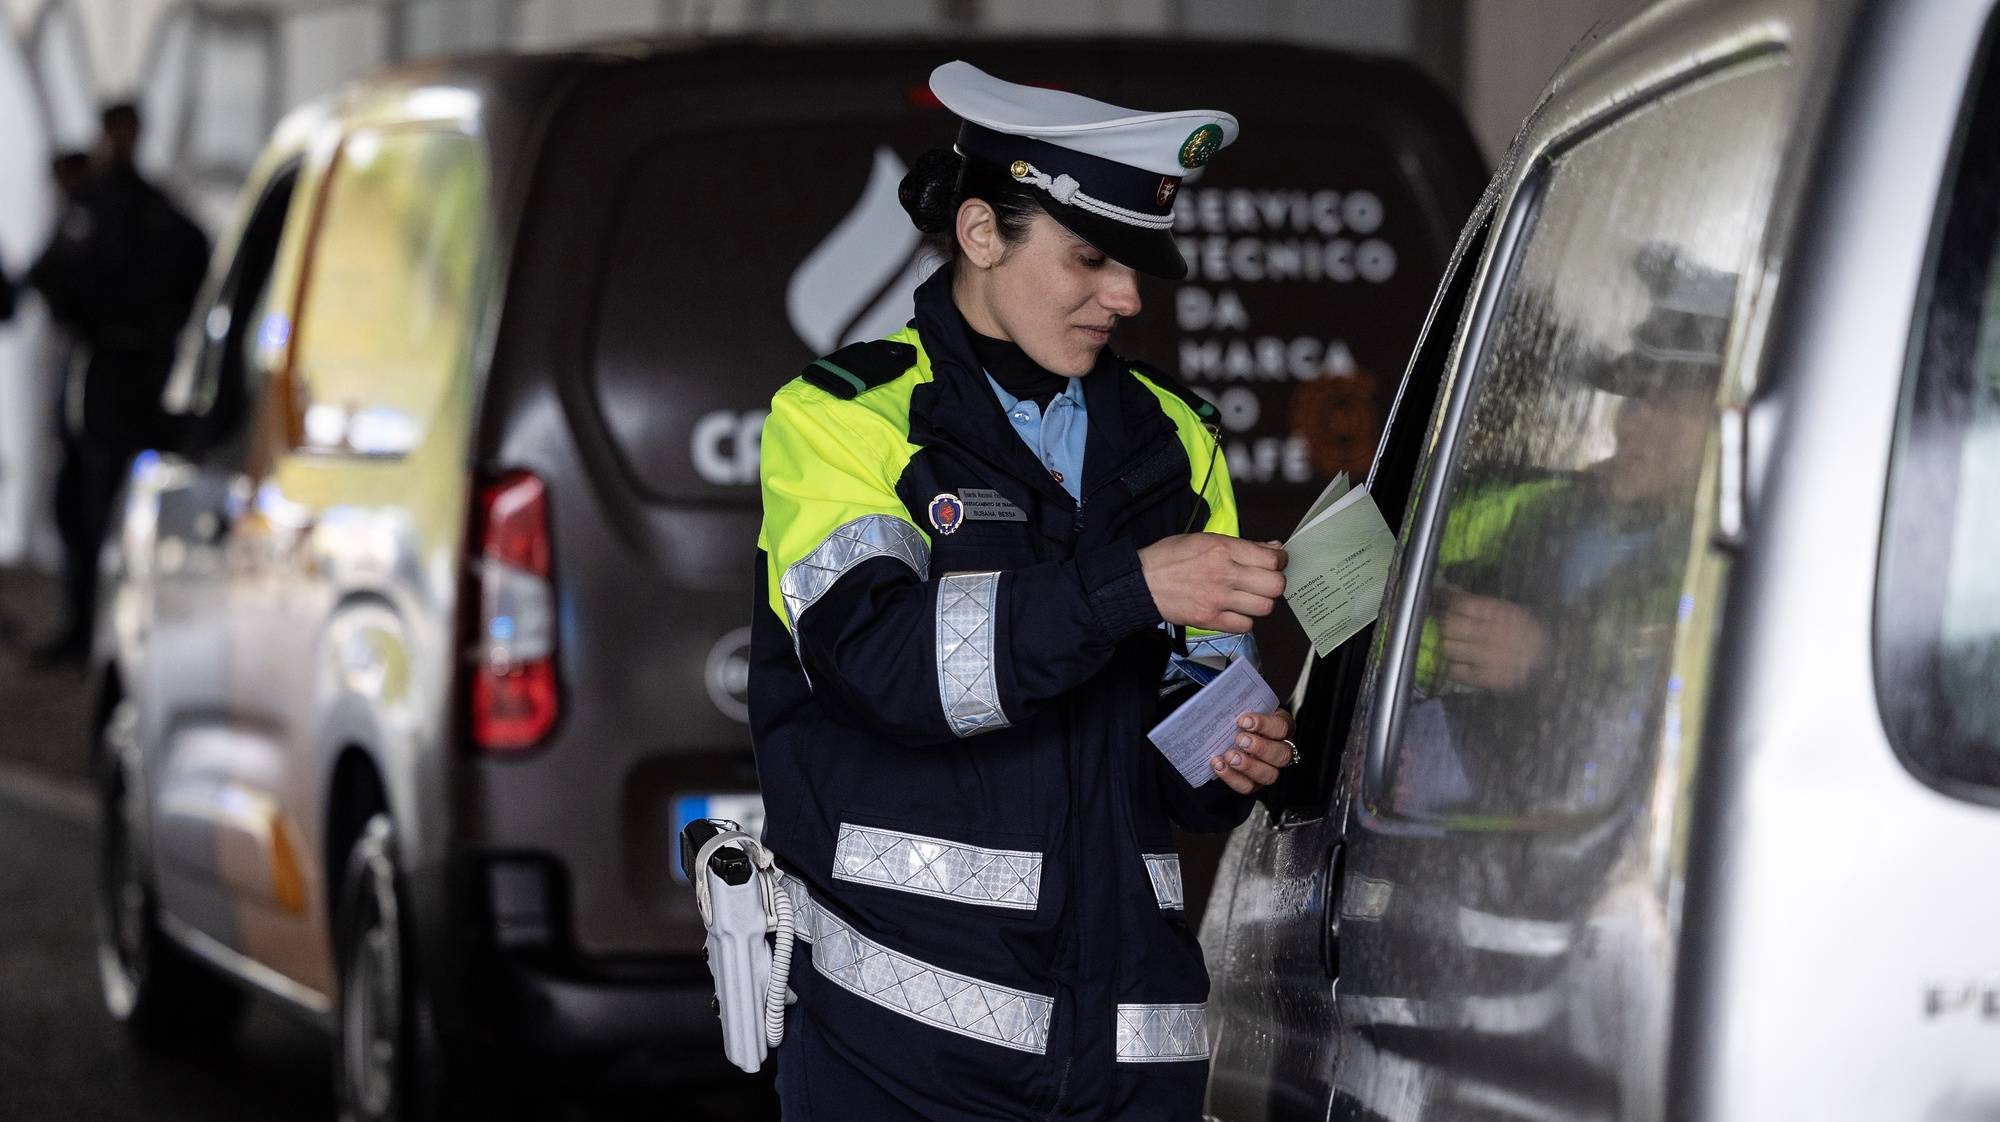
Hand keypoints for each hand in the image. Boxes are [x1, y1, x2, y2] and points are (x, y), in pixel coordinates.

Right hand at [1138, 534, 1285, 633]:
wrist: (1141, 582)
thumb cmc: (1168, 558)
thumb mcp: (1205, 539)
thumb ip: (1242, 545)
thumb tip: (1273, 547)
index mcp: (1224, 549)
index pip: (1272, 559)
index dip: (1280, 562)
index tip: (1276, 564)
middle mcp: (1225, 574)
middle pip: (1275, 585)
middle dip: (1275, 584)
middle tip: (1266, 582)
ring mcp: (1218, 599)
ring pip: (1264, 607)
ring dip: (1261, 603)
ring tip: (1249, 598)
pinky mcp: (1210, 620)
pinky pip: (1245, 626)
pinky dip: (1244, 620)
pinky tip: (1235, 612)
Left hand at [1211, 709, 1294, 793]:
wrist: (1227, 736)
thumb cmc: (1239, 719)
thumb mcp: (1242, 709)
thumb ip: (1238, 707)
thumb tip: (1220, 702)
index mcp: (1280, 727)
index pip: (1281, 727)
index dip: (1264, 724)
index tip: (1243, 721)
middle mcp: (1280, 750)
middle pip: (1282, 754)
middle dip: (1260, 748)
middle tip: (1239, 740)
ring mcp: (1269, 769)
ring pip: (1269, 775)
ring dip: (1248, 766)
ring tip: (1230, 756)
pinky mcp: (1254, 783)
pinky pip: (1248, 786)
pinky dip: (1232, 777)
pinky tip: (1219, 765)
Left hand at [1438, 590, 1548, 691]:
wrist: (1554, 661)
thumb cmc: (1529, 632)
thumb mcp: (1510, 610)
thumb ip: (1480, 603)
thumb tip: (1450, 591)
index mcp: (1501, 613)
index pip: (1461, 604)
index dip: (1447, 599)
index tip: (1442, 597)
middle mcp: (1493, 634)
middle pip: (1450, 626)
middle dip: (1442, 621)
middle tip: (1441, 620)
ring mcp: (1489, 658)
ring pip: (1449, 648)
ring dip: (1444, 642)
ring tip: (1448, 640)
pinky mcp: (1488, 678)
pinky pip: (1457, 672)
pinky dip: (1451, 665)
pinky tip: (1456, 661)